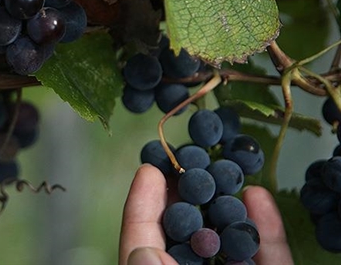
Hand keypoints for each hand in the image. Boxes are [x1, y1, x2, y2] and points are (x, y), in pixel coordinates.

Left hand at [119, 164, 292, 264]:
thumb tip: (143, 253)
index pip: (142, 242)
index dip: (142, 206)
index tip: (148, 169)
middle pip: (185, 234)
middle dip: (185, 195)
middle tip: (187, 157)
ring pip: (229, 241)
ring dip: (227, 204)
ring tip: (224, 168)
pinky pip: (270, 259)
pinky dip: (266, 232)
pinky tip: (259, 196)